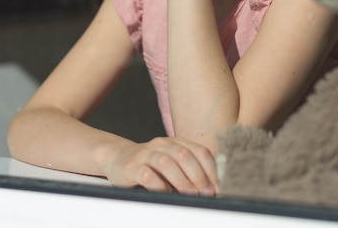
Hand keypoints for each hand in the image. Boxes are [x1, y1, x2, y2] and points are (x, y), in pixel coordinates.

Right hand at [103, 136, 218, 194]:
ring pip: (166, 162)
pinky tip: (165, 194)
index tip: (218, 187)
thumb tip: (211, 189)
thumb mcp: (172, 163)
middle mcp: (162, 144)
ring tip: (191, 195)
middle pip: (184, 155)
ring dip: (182, 180)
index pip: (199, 151)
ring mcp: (146, 154)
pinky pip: (146, 174)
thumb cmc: (151, 165)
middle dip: (199, 176)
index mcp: (176, 142)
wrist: (119, 158)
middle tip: (206, 193)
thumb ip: (189, 171)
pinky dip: (158, 185)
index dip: (211, 169)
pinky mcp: (132, 167)